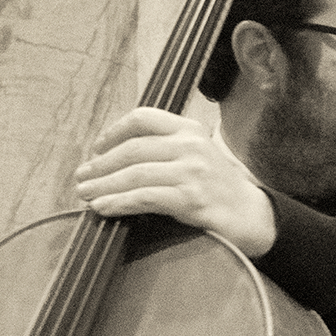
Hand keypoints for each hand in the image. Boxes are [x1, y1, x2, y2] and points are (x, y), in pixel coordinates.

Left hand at [75, 108, 276, 257]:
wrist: (254, 217)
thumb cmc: (220, 189)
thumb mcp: (198, 156)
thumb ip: (167, 149)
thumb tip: (117, 158)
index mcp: (190, 129)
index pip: (142, 118)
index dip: (113, 132)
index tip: (96, 149)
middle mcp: (191, 145)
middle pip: (132, 149)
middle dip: (100, 165)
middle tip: (81, 178)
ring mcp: (192, 172)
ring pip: (134, 173)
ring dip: (103, 185)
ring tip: (86, 195)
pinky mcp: (191, 199)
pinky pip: (145, 197)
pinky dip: (119, 202)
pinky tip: (104, 208)